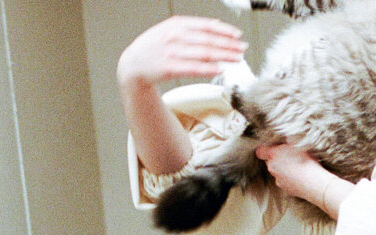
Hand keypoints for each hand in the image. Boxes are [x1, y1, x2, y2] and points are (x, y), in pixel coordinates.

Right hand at [117, 16, 246, 88]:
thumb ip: (193, 28)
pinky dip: (207, 69)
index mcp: (176, 24)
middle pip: (207, 40)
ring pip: (203, 54)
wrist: (132, 64)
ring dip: (223, 56)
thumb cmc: (154, 47)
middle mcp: (174, 36)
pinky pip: (192, 69)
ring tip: (236, 59)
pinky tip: (219, 69)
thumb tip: (218, 26)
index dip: (224, 31)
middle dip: (228, 44)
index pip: (205, 26)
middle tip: (242, 49)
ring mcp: (170, 52)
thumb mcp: (170, 30)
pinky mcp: (168, 68)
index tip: (238, 36)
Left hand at [257, 143, 352, 216]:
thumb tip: (286, 139)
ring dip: (284, 169)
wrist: (314, 182)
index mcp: (273, 155)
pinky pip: (285, 181)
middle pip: (270, 161)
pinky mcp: (284, 188)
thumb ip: (287, 141)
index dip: (264, 150)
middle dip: (278, 159)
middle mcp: (272, 167)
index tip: (271, 149)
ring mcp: (277, 179)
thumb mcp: (297, 143)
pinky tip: (300, 176)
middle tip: (290, 156)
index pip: (260, 151)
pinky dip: (290, 179)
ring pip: (278, 172)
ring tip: (297, 167)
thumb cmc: (306, 161)